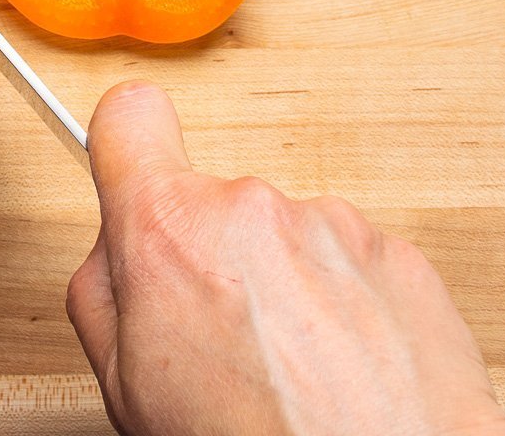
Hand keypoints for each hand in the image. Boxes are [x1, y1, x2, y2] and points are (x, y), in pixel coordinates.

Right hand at [68, 82, 504, 435]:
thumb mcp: (123, 386)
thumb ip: (103, 292)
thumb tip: (116, 252)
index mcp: (171, 230)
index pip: (129, 118)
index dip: (124, 144)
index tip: (131, 163)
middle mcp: (254, 209)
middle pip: (214, 205)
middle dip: (215, 261)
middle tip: (224, 346)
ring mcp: (335, 227)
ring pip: (287, 239)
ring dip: (287, 290)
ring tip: (296, 374)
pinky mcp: (401, 258)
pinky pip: (352, 266)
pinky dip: (347, 311)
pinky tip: (345, 374)